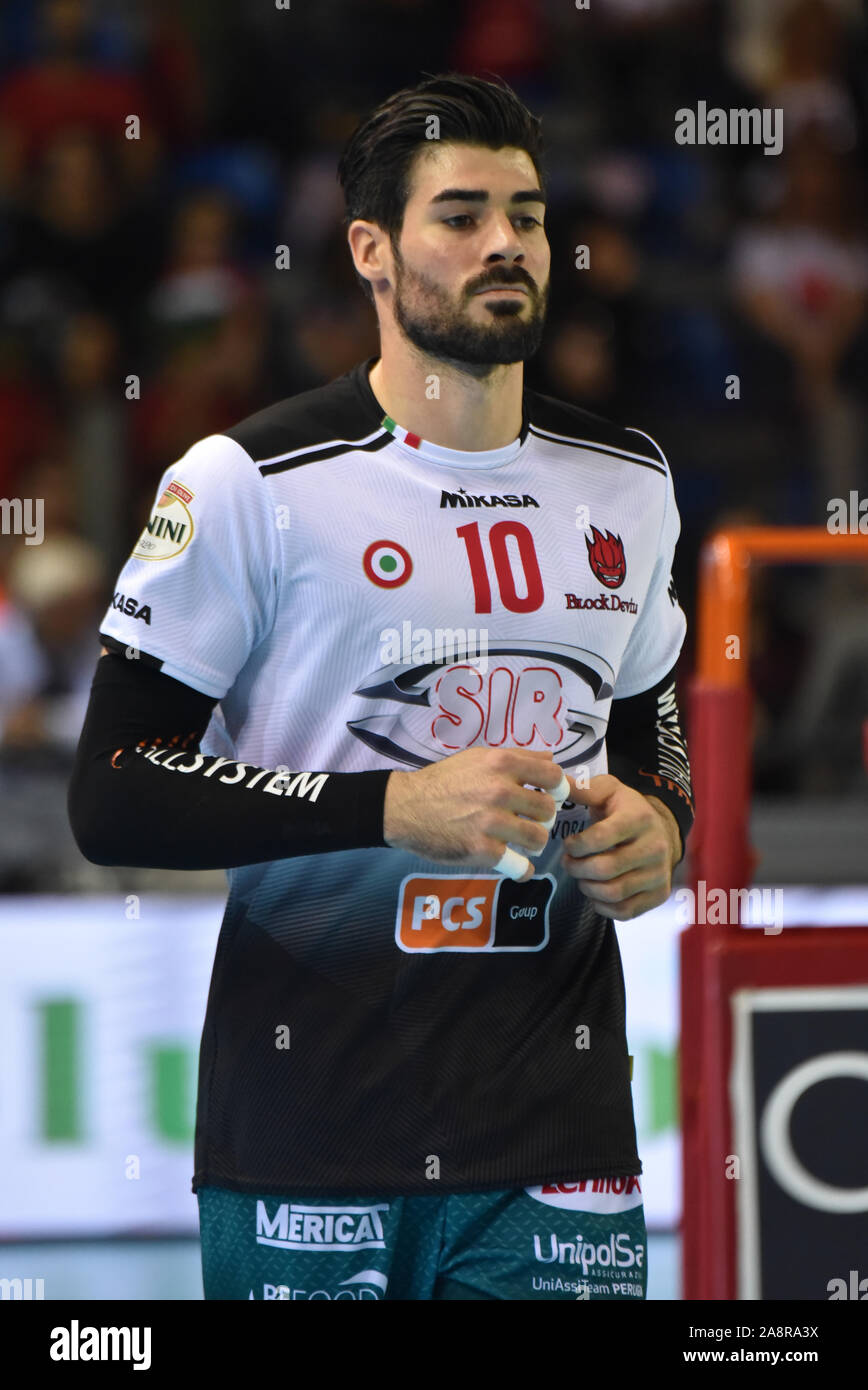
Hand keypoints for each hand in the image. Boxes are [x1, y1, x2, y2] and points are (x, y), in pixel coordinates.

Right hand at [383, 748, 565, 882]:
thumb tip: (551, 760)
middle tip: (532, 822)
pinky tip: (517, 867)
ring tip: (523, 843)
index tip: (553, 796)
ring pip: (538, 838)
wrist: (404, 807)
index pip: (552, 776)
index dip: (559, 788)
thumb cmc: (442, 781)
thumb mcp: (477, 757)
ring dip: (535, 843)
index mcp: (501, 764)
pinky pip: (519, 866)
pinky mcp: (481, 850)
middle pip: (548, 810)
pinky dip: (522, 870)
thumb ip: (516, 757)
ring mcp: (491, 822)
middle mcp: (499, 791)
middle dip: (544, 818)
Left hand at [561, 774, 679, 919]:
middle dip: (577, 868)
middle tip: (569, 863)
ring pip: (613, 893)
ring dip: (587, 888)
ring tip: (581, 876)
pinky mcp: (659, 894)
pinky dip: (603, 907)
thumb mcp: (608, 791)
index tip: (569, 844)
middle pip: (604, 869)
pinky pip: (625, 911)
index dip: (576, 845)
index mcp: (639, 818)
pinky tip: (596, 892)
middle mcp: (655, 847)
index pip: (600, 838)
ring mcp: (659, 873)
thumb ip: (582, 789)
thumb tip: (555, 784)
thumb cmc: (626, 809)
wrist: (662, 830)